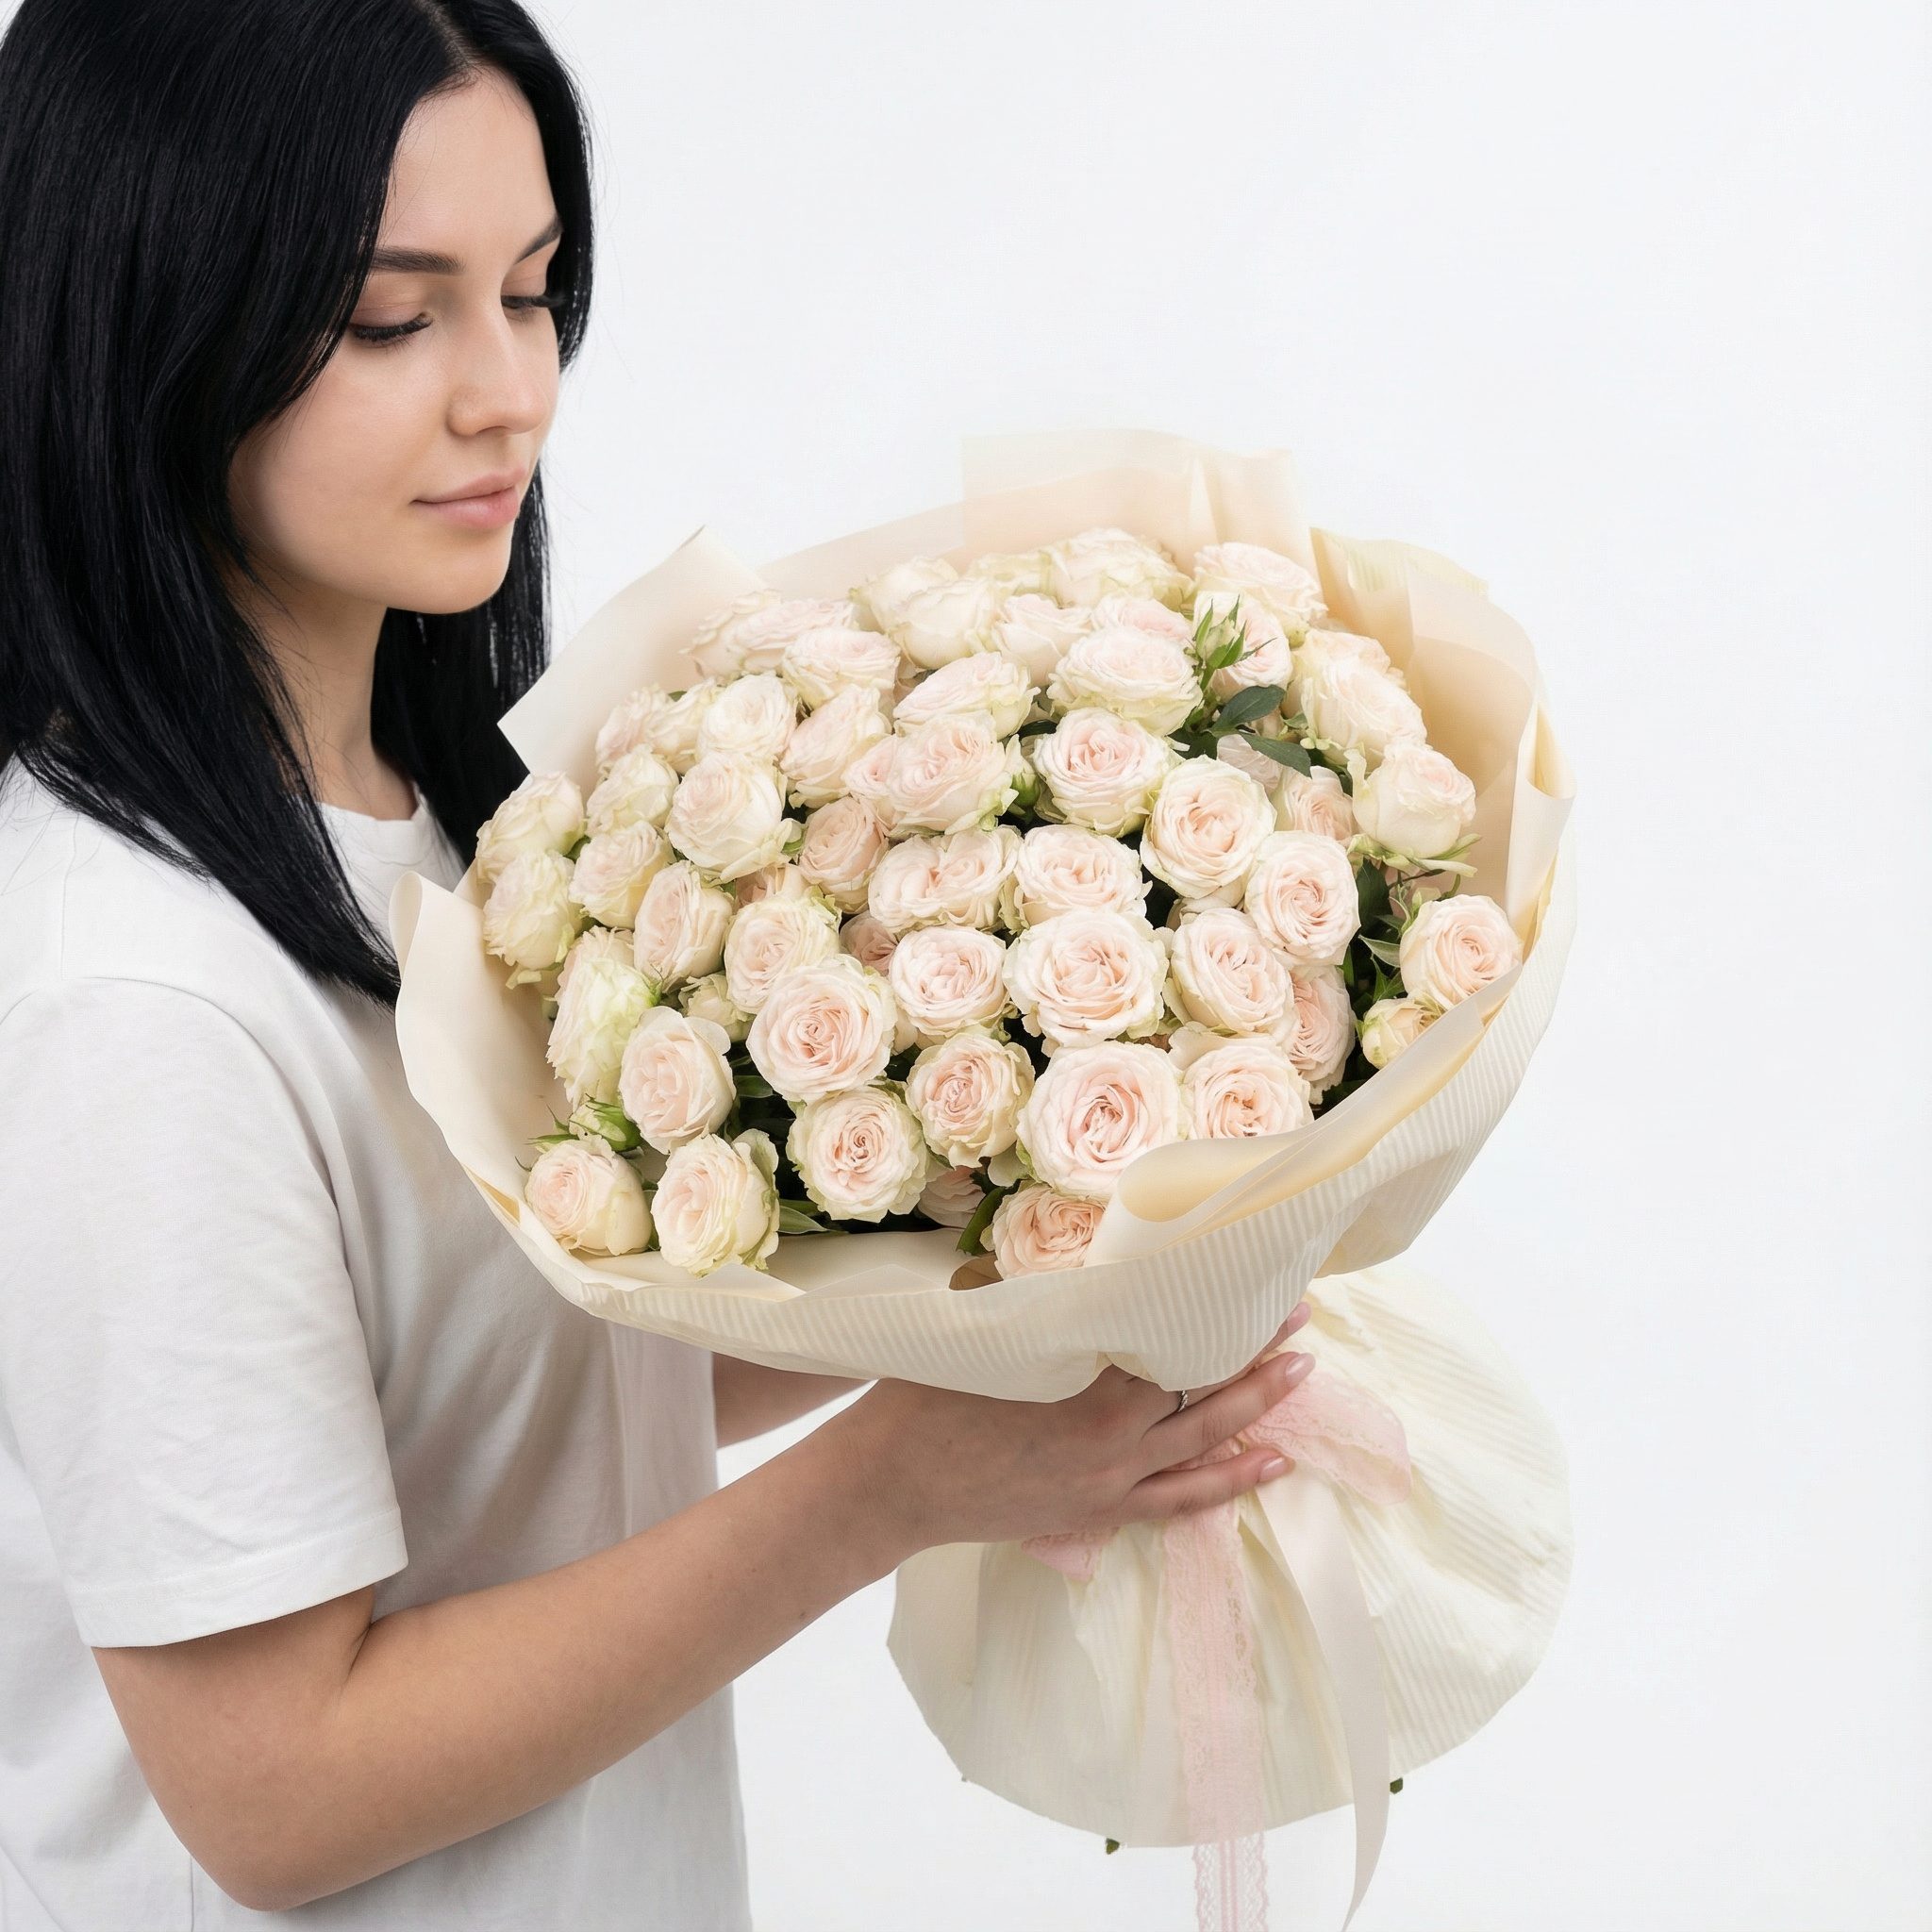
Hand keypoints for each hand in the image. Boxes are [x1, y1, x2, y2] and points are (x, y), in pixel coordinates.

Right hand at [827, 1300, 1314, 1554]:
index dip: (1220, 1317)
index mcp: (1082, 1384)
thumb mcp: (990, 1331)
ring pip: (1202, 1445)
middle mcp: (1109, 1437)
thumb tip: (1099, 1270)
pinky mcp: (1096, 1512)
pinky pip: (1179, 1501)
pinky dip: (1227, 1484)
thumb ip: (1051, 1309)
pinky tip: (1269, 1466)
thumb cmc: (927, 1396)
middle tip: (1301, 1316)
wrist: (890, 1484)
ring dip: (1256, 1409)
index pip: (1173, 1345)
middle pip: (1201, 1390)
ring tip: (1303, 1376)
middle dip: (1255, 1354)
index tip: (1256, 1282)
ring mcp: (1108, 1482)